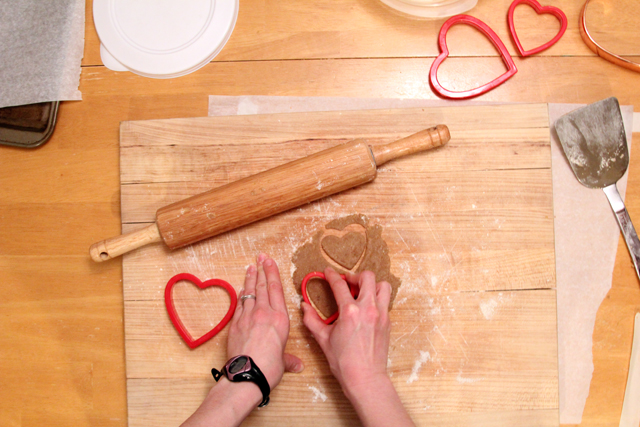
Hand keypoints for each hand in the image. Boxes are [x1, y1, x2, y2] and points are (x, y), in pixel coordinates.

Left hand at [227, 253, 302, 387]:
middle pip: (262, 286)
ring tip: (250, 267)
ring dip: (250, 279)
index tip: (269, 262)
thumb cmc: (269, 367)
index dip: (272, 273)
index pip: (276, 289)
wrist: (247, 374)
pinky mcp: (235, 324)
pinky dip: (241, 295)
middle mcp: (265, 313)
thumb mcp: (283, 361)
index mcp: (281, 318)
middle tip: (260, 257)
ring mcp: (248, 317)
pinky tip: (241, 290)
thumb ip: (289, 359)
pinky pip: (239, 305)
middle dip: (261, 270)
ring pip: (249, 293)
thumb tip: (297, 365)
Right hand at [301, 267, 390, 392]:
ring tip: (361, 292)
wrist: (365, 378)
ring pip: (383, 286)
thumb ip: (312, 320)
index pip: (340, 285)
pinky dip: (376, 298)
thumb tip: (304, 307)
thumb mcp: (323, 339)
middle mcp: (368, 309)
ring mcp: (381, 314)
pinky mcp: (387, 322)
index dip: (332, 275)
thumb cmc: (344, 362)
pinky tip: (366, 308)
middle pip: (367, 277)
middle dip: (355, 276)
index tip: (328, 272)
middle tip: (347, 283)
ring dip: (371, 285)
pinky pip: (385, 301)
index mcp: (350, 311)